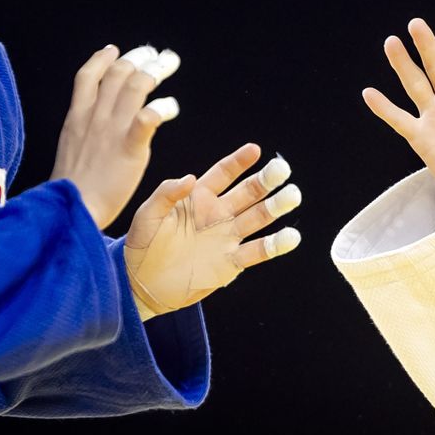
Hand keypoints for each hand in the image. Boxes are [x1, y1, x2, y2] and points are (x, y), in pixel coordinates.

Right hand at [50, 45, 181, 230]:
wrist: (70, 210)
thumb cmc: (72, 189)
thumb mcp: (70, 148)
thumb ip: (83, 129)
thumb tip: (92, 119)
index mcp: (77, 117)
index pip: (86, 76)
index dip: (102, 59)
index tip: (114, 50)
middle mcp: (93, 117)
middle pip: (117, 73)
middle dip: (138, 58)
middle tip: (156, 55)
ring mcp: (111, 130)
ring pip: (134, 86)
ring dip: (155, 71)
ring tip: (168, 64)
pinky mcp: (129, 148)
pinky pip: (148, 118)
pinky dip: (163, 107)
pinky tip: (172, 106)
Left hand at [123, 143, 301, 319]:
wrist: (141, 285)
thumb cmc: (141, 246)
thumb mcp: (145, 215)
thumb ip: (165, 194)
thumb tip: (191, 177)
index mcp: (199, 197)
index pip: (224, 174)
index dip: (239, 161)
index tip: (255, 149)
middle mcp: (218, 214)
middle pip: (248, 193)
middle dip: (266, 180)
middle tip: (282, 168)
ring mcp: (227, 238)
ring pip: (258, 218)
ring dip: (276, 207)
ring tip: (293, 195)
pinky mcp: (231, 263)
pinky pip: (257, 251)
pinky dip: (275, 245)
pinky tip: (292, 236)